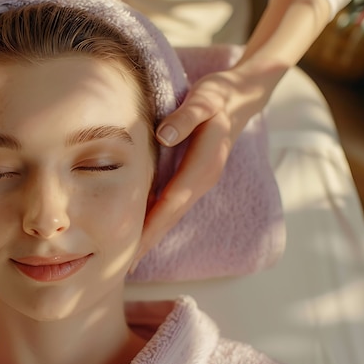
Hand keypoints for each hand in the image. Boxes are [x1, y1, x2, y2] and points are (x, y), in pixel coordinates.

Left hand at [135, 62, 284, 260]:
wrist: (241, 96)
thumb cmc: (218, 95)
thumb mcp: (205, 98)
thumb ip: (187, 116)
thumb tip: (165, 135)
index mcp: (204, 165)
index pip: (172, 203)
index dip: (151, 228)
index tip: (132, 251)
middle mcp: (203, 179)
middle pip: (171, 216)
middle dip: (148, 242)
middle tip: (122, 268)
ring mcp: (200, 180)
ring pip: (172, 213)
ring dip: (152, 235)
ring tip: (129, 258)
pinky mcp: (195, 177)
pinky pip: (174, 203)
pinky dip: (158, 219)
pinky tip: (143, 230)